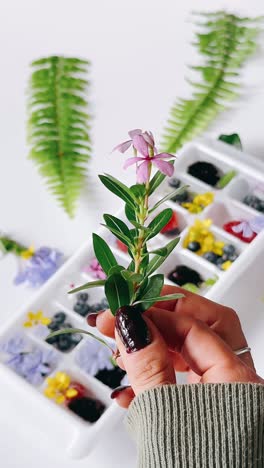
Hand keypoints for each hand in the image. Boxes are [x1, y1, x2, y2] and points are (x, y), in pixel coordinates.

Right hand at [89, 286, 262, 407]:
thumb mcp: (167, 417)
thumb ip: (148, 368)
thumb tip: (129, 322)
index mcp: (236, 379)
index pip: (190, 325)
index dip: (150, 314)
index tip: (117, 313)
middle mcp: (238, 382)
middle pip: (200, 324)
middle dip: (157, 315)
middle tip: (125, 314)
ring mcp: (226, 395)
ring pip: (192, 350)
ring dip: (154, 345)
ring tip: (121, 350)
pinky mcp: (211, 412)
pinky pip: (187, 381)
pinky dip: (158, 377)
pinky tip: (129, 388)